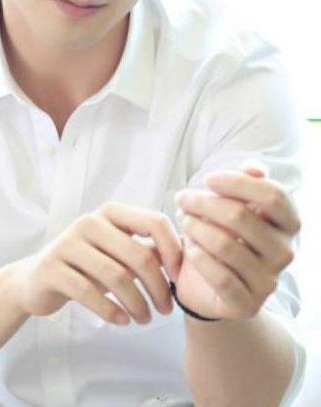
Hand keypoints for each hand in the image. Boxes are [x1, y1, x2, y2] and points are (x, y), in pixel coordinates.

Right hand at [12, 201, 182, 325]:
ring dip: (137, 304)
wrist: (37, 279)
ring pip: (116, 276)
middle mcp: (89, 222)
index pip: (154, 221)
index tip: (179, 278)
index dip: (173, 250)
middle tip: (166, 310)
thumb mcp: (118, 252)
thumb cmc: (87, 265)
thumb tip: (190, 252)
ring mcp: (68, 244)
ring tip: (145, 320)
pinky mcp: (53, 269)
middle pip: (138, 255)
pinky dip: (111, 311)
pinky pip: (89, 293)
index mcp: (110, 212)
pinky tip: (123, 321)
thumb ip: (148, 249)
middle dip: (158, 287)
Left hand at [172, 162, 300, 320]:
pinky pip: (219, 276)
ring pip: (225, 245)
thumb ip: (246, 185)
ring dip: (195, 227)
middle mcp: (284, 253)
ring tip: (183, 220)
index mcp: (288, 225)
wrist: (212, 288)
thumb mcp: (235, 207)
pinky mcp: (247, 304)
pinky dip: (198, 256)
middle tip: (182, 199)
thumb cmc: (224, 235)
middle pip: (241, 217)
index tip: (207, 179)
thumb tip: (254, 167)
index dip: (237, 182)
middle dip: (204, 203)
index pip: (272, 195)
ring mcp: (268, 281)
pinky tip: (188, 247)